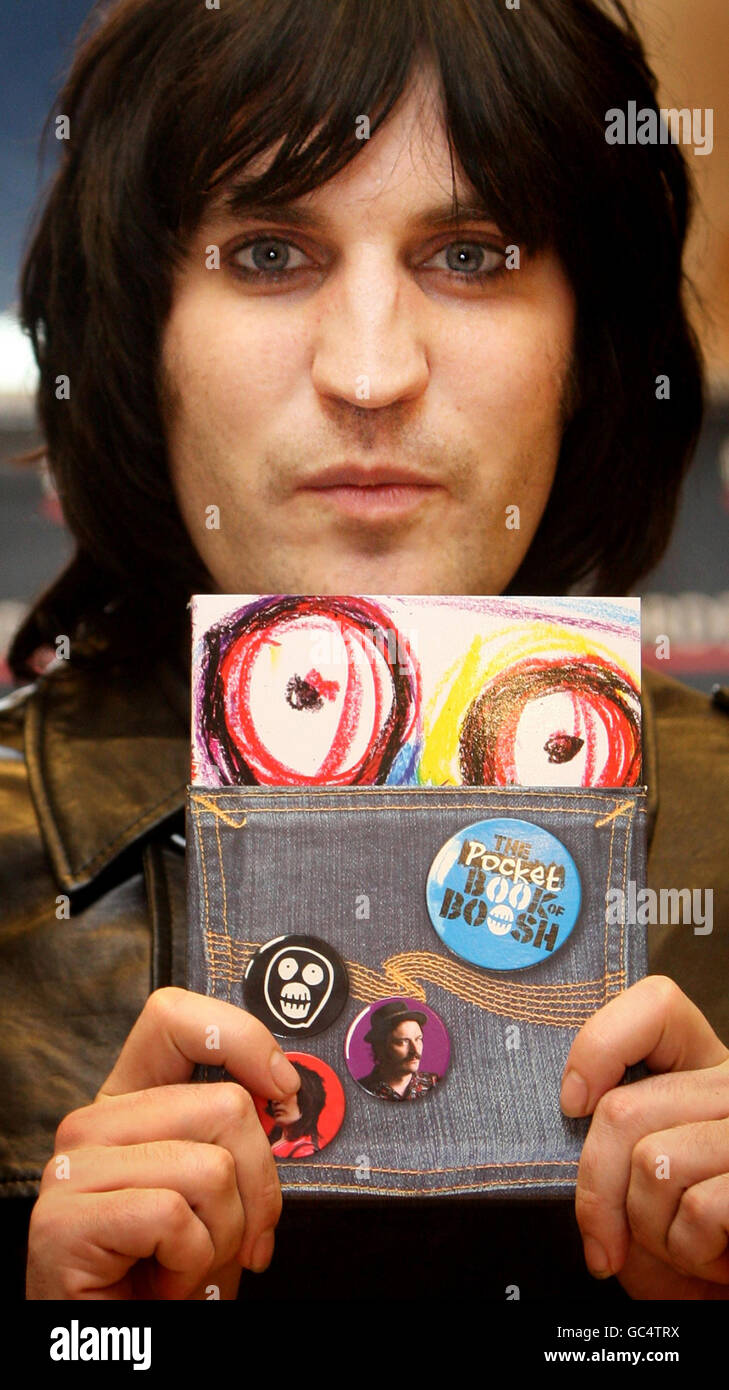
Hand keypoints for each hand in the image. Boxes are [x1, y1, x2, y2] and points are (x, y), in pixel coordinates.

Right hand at [26, 987, 299, 1299]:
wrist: (120, 1349)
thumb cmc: (167, 1274)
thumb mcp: (212, 1192)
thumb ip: (233, 1135)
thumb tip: (283, 1096)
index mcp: (129, 1104)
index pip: (175, 1019)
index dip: (241, 1039)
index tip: (282, 1090)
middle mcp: (93, 1124)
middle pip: (225, 1105)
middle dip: (259, 1187)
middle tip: (238, 1239)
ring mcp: (73, 1168)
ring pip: (211, 1167)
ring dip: (224, 1236)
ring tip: (188, 1264)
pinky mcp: (64, 1219)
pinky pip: (174, 1218)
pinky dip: (191, 1264)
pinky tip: (161, 1282)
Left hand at [560, 975, 728, 1298]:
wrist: (723, 1293)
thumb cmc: (688, 1241)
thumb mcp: (638, 1174)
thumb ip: (615, 1129)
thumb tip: (572, 1103)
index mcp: (703, 1069)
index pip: (656, 1006)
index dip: (601, 1046)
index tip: (572, 1103)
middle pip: (624, 1108)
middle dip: (598, 1191)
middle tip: (608, 1241)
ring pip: (654, 1161)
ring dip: (649, 1230)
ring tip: (682, 1243)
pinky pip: (697, 1208)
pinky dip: (689, 1252)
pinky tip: (714, 1258)